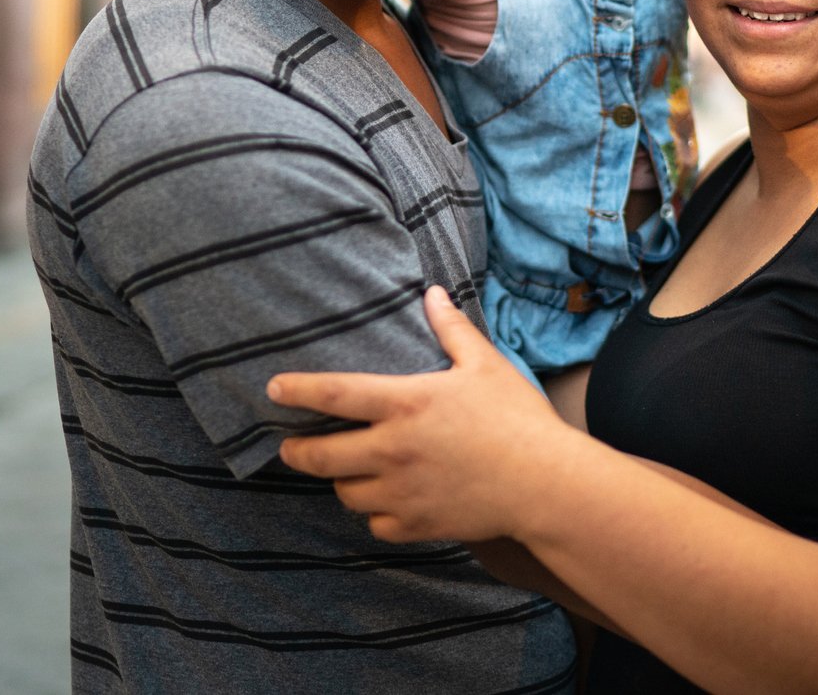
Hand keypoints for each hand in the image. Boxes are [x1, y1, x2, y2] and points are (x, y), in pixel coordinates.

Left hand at [270, 287, 573, 544]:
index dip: (296, 390)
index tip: (272, 389)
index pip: (333, 394)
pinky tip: (387, 502)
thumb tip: (432, 293)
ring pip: (345, 492)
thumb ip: (451, 329)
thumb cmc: (517, 418)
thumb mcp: (485, 364)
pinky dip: (376, 514)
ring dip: (342, 480)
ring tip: (348, 470)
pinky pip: (376, 524)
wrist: (545, 483)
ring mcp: (402, 492)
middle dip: (297, 451)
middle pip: (320, 455)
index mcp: (406, 403)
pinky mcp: (417, 524)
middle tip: (290, 446)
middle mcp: (393, 450)